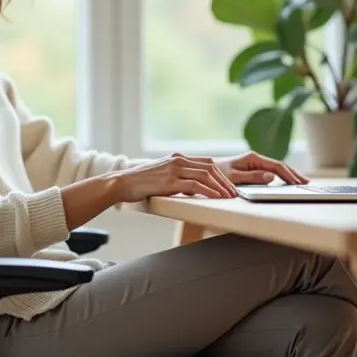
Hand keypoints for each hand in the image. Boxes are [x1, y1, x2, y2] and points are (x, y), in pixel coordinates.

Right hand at [106, 153, 237, 202]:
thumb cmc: (140, 183)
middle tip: (234, 193)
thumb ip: (178, 179)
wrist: (122, 183)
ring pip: (206, 175)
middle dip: (225, 181)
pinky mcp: (169, 181)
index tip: (229, 186)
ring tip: (229, 197)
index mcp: (177, 158)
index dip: (221, 175)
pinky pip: (195, 185)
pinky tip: (216, 198)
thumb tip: (194, 189)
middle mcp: (177, 160)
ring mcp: (174, 169)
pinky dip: (209, 191)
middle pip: (210, 167)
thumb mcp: (163, 177)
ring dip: (220, 187)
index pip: (206, 163)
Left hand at [213, 151, 308, 184]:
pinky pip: (271, 172)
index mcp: (252, 158)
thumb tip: (272, 176)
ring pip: (277, 168)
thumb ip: (252, 177)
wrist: (204, 172)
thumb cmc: (216, 175)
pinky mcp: (253, 169)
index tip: (298, 183)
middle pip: (280, 166)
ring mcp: (254, 163)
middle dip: (293, 174)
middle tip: (307, 183)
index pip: (276, 166)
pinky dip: (282, 176)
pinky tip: (289, 181)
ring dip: (289, 175)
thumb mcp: (233, 178)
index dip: (289, 175)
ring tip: (302, 182)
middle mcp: (255, 159)